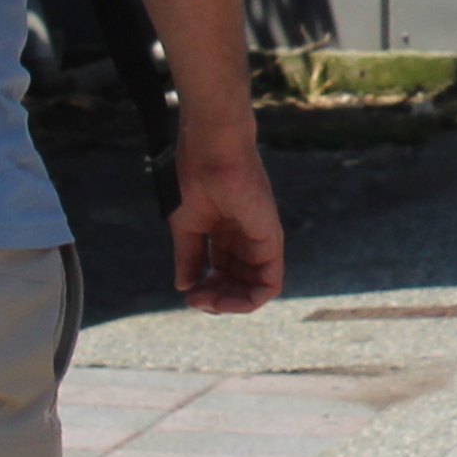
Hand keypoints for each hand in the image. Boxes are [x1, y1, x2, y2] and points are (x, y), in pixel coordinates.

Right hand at [167, 129, 281, 315]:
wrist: (210, 153)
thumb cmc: (196, 179)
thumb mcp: (187, 227)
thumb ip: (188, 257)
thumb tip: (184, 286)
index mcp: (227, 234)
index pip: (225, 274)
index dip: (207, 290)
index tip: (188, 296)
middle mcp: (247, 239)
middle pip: (240, 284)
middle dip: (218, 300)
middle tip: (195, 300)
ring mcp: (261, 239)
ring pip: (256, 289)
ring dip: (230, 303)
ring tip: (204, 300)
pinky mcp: (272, 239)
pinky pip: (271, 283)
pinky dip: (249, 300)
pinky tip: (224, 301)